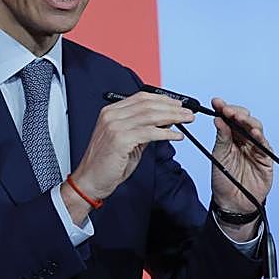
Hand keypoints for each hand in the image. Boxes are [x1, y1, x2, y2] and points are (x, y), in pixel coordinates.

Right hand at [62, 93, 192, 220]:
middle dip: (172, 107)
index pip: (141, 98)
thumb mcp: (129, 140)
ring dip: (173, 117)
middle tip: (188, 112)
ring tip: (187, 120)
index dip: (163, 99)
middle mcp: (111, 115)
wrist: (90, 180)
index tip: (178, 104)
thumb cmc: (108, 163)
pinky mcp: (120, 139)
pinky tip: (176, 136)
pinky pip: (150, 132)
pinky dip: (166, 133)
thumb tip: (166, 120)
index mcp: (111, 112)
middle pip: (148, 104)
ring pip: (151, 116)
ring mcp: (114, 126)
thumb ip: (144, 129)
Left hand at [209, 97, 273, 236]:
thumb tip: (218, 119)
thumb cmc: (224, 181)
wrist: (232, 203)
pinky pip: (264, 145)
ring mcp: (255, 148)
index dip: (224, 109)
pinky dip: (260, 137)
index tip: (217, 102)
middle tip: (227, 110)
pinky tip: (254, 133)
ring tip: (239, 118)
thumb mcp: (218, 156)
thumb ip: (221, 138)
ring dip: (248, 121)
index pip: (229, 119)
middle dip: (236, 113)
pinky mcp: (265, 158)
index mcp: (230, 138)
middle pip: (244, 120)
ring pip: (255, 128)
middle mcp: (244, 140)